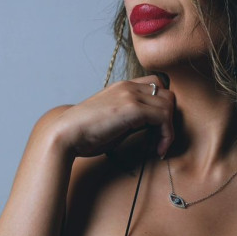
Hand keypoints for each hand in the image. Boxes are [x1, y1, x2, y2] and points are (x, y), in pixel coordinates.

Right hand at [46, 75, 174, 159]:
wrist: (67, 134)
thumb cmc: (85, 134)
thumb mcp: (113, 121)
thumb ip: (131, 120)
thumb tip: (150, 129)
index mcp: (123, 87)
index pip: (156, 85)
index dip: (162, 107)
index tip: (157, 130)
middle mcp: (128, 86)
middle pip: (167, 94)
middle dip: (169, 119)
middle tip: (160, 140)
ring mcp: (130, 95)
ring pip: (169, 105)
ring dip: (169, 129)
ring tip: (159, 147)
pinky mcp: (133, 108)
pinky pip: (164, 117)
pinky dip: (166, 135)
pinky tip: (158, 149)